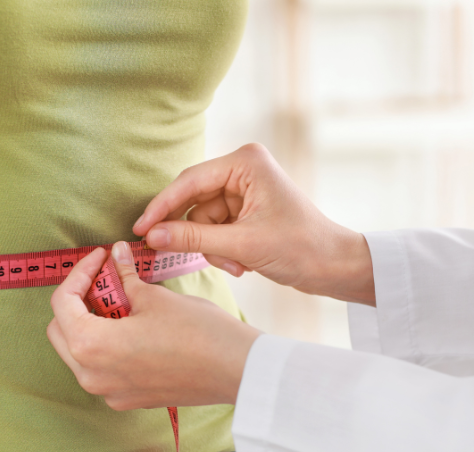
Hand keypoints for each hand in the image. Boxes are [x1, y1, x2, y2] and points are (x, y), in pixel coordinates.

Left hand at [47, 242, 259, 409]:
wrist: (235, 369)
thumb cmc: (198, 332)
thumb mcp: (155, 297)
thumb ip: (125, 276)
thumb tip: (117, 255)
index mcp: (91, 346)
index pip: (63, 303)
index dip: (79, 272)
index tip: (100, 257)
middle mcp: (92, 376)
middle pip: (62, 330)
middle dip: (78, 300)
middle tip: (105, 277)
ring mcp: (110, 392)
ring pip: (80, 352)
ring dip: (91, 323)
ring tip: (119, 301)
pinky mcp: (129, 399)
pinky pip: (102, 369)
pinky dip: (107, 345)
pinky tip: (132, 327)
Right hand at [134, 144, 374, 304]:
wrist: (333, 266)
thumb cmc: (300, 247)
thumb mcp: (243, 244)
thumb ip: (194, 239)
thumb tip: (151, 236)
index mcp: (246, 163)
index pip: (190, 182)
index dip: (162, 207)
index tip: (140, 229)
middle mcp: (243, 171)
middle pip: (194, 202)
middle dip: (197, 235)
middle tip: (186, 255)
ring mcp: (244, 192)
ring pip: (203, 222)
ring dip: (214, 249)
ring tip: (236, 265)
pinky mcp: (246, 212)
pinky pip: (216, 231)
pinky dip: (223, 251)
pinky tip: (242, 264)